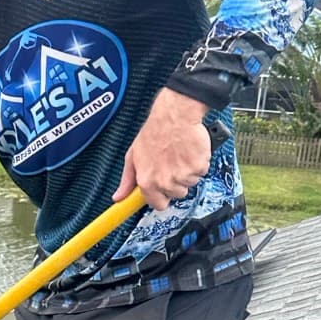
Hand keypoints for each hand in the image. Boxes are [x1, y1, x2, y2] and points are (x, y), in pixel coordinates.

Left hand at [113, 89, 210, 211]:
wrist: (175, 115)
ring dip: (188, 171)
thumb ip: (127, 179)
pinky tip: (189, 151)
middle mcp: (164, 181)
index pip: (158, 204)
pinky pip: (201, 172)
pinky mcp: (198, 167)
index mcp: (147, 181)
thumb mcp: (133, 155)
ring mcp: (182, 175)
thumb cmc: (155, 131)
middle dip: (176, 181)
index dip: (162, 196)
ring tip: (180, 154)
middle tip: (172, 163)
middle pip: (176, 194)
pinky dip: (198, 163)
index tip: (163, 190)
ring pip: (190, 183)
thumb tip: (118, 196)